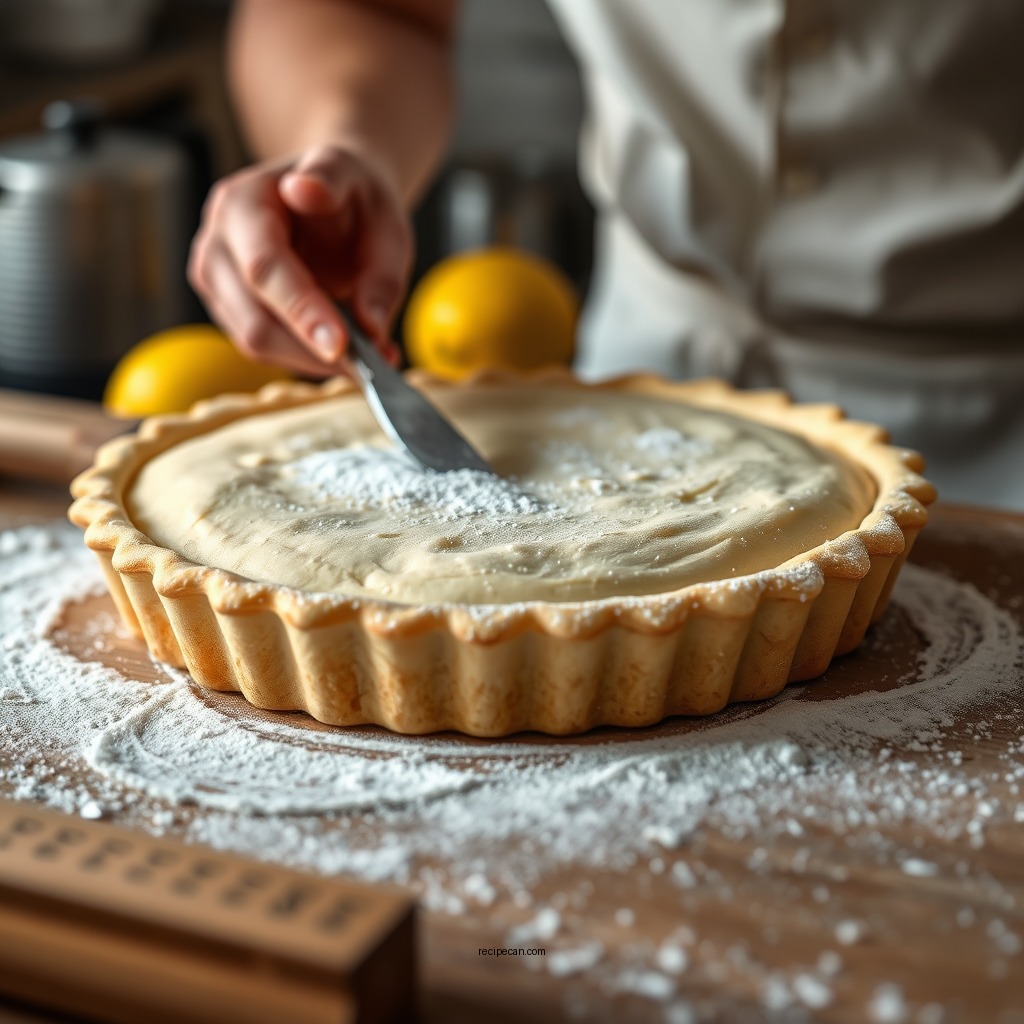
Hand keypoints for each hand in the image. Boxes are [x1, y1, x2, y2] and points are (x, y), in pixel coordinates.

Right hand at [188, 144, 411, 375]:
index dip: (302, 310)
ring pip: (257, 343)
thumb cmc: (354, 197)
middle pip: (254, 319)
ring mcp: (216, 279)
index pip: (265, 267)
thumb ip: (381, 266)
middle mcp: (217, 242)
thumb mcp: (383, 214)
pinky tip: (342, 350)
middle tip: (370, 365)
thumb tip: (370, 324)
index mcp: (244, 201)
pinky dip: (307, 358)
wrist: (333, 191)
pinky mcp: (228, 308)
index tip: (342, 345)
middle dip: (312, 349)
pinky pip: (264, 348)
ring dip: (313, 360)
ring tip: (366, 357)